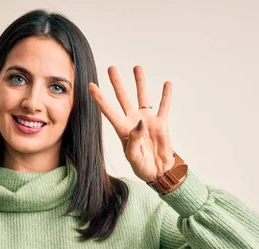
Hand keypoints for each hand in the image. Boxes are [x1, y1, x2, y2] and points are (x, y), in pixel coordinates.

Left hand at [89, 66, 173, 182]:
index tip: (91, 86)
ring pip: (142, 97)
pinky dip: (166, 95)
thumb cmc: (142, 166)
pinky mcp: (161, 123)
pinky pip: (164, 106)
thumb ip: (134, 140)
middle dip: (117, 83)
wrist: (158, 171)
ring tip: (136, 68)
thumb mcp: (133, 157)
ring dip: (140, 82)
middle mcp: (133, 121)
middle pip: (123, 98)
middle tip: (111, 68)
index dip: (100, 98)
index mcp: (122, 129)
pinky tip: (167, 84)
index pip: (108, 111)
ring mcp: (147, 121)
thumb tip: (140, 122)